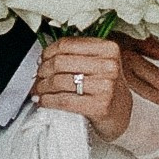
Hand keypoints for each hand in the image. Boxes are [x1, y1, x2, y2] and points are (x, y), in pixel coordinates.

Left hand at [36, 36, 158, 139]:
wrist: (120, 114)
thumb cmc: (105, 87)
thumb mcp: (98, 64)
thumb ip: (76, 54)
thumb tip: (44, 57)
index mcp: (108, 49)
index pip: (67, 44)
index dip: (48, 52)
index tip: (42, 60)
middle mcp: (109, 66)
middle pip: (60, 62)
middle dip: (43, 71)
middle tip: (38, 77)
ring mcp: (106, 86)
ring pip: (60, 82)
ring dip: (43, 87)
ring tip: (39, 90)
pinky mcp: (99, 106)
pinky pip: (64, 101)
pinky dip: (48, 101)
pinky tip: (44, 102)